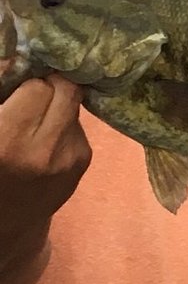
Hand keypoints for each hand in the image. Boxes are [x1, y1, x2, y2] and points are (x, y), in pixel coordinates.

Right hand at [0, 76, 88, 225]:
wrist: (2, 223)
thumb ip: (1, 89)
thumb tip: (18, 60)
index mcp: (7, 144)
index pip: (36, 88)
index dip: (24, 83)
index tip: (15, 86)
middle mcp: (43, 152)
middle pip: (65, 89)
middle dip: (48, 84)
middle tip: (30, 91)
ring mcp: (70, 159)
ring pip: (74, 104)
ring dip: (56, 103)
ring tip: (33, 119)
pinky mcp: (84, 164)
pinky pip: (78, 124)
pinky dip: (62, 123)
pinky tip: (43, 138)